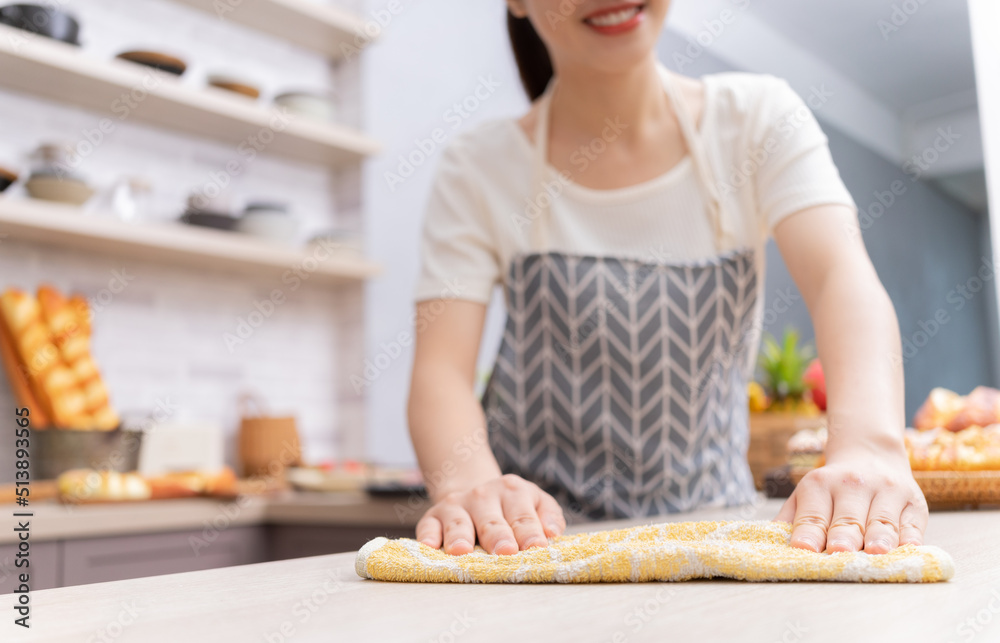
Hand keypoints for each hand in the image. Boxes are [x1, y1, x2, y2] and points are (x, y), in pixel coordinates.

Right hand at [416, 474, 565, 554]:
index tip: (536, 547)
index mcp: (513, 491)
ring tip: (462, 551)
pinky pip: (428, 526)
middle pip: (492, 521)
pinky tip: (430, 546)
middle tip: (505, 552)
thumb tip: (552, 534)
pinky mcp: (433, 517)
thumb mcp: (535, 502)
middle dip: (498, 537)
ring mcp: (456, 505)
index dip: (529, 533)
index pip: (523, 516)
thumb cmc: (511, 507)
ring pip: (458, 523)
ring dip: (460, 536)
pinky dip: (428, 536)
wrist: (473, 492)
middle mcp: (483, 496)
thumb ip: (548, 516)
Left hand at [775, 451, 927, 553]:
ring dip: (878, 538)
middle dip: (842, 536)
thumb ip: (791, 518)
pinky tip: (907, 548)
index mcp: (820, 484)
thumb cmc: (832, 487)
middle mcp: (853, 484)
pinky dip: (910, 537)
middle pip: (847, 518)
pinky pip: (913, 524)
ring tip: (874, 552)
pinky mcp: (915, 503)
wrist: (871, 455)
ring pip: (882, 521)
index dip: (809, 533)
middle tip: (838, 551)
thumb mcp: (807, 493)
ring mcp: (886, 492)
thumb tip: (771, 543)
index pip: (813, 515)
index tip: (805, 549)